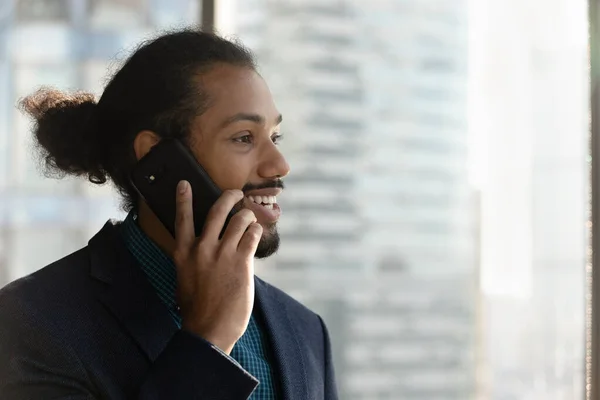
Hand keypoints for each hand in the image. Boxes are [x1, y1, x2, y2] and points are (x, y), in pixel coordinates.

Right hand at [173, 180, 261, 353]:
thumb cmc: (197, 308)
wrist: (209, 329)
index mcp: (183, 253)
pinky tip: (255, 235)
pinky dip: (256, 232)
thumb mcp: (186, 278)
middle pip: (217, 210)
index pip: (182, 218)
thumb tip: (206, 246)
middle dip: (230, 196)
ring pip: (240, 219)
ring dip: (248, 216)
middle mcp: (202, 248)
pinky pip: (252, 235)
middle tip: (237, 193)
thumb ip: (194, 259)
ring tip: (251, 220)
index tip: (185, 183)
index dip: (183, 198)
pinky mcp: (242, 261)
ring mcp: (222, 254)